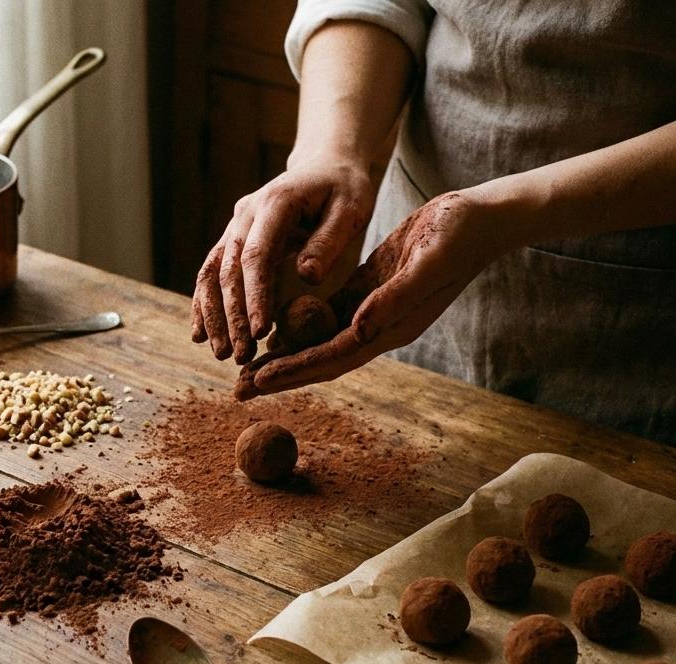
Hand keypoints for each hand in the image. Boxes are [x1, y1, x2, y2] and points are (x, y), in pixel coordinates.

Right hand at [191, 161, 374, 362]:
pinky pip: (211, 273)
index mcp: (275, 204)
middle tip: (238, 354)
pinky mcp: (233, 239)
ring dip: (212, 315)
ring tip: (219, 353)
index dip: (255, 295)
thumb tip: (307, 278)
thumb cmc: (344, 188)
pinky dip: (204, 303)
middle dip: (231, 315)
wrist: (324, 165)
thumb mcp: (350, 208)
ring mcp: (235, 226)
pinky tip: (202, 334)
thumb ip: (328, 241)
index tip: (261, 331)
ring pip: (211, 273)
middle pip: (228, 269)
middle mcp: (245, 214)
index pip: (257, 255)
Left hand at [236, 191, 509, 398]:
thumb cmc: (458, 235)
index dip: (294, 369)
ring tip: (246, 369)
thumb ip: (394, 297)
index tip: (258, 379)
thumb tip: (359, 327)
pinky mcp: (368, 290)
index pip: (333, 357)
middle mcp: (379, 327)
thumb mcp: (426, 262)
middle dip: (279, 375)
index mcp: (392, 326)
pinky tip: (273, 332)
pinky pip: (326, 316)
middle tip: (237, 390)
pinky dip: (299, 327)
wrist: (481, 218)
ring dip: (284, 356)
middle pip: (319, 360)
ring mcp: (373, 311)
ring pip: (319, 341)